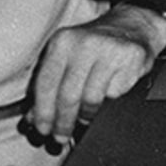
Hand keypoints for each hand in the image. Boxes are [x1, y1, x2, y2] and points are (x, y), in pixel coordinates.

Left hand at [28, 6, 165, 138]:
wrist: (132, 27)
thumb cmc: (93, 48)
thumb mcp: (66, 58)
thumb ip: (48, 85)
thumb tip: (32, 119)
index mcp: (62, 42)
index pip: (46, 84)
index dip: (43, 112)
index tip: (43, 130)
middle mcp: (85, 43)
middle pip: (68, 95)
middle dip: (62, 122)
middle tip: (60, 137)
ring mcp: (110, 50)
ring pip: (91, 99)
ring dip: (85, 117)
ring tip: (83, 122)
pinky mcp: (132, 59)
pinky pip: (115, 94)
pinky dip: (108, 103)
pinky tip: (105, 102)